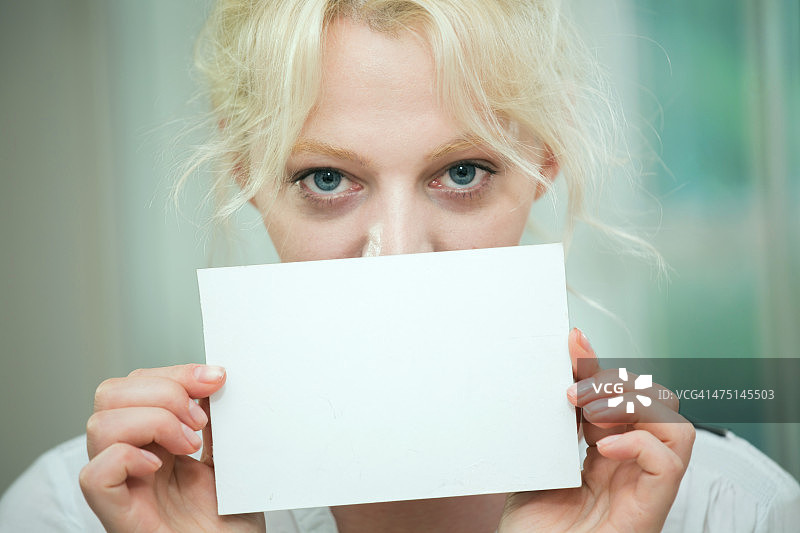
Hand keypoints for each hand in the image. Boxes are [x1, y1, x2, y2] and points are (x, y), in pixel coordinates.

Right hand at [79, 364, 264, 532]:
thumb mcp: (231, 458)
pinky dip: (127, 458)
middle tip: (200, 420)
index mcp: (155, 441)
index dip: (175, 373)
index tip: (217, 378)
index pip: (139, 383)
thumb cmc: (231, 522)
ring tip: (188, 445)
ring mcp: (124, 486)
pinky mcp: (119, 516)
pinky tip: (160, 467)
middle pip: (110, 393)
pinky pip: (94, 475)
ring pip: (99, 426)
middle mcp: (132, 459)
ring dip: (152, 421)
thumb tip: (215, 380)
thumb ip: (218, 423)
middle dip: (163, 391)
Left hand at [498, 329, 694, 532]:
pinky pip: (667, 464)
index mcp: (603, 457)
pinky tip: (601, 447)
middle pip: (656, 407)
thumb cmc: (531, 530)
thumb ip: (553, 428)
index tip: (573, 342)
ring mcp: (641, 490)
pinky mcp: (648, 511)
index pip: (621, 400)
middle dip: (620, 383)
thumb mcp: (538, 463)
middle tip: (577, 385)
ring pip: (676, 428)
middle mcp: (628, 470)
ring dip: (634, 409)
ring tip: (590, 414)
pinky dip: (638, 443)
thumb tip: (556, 381)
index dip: (601, 367)